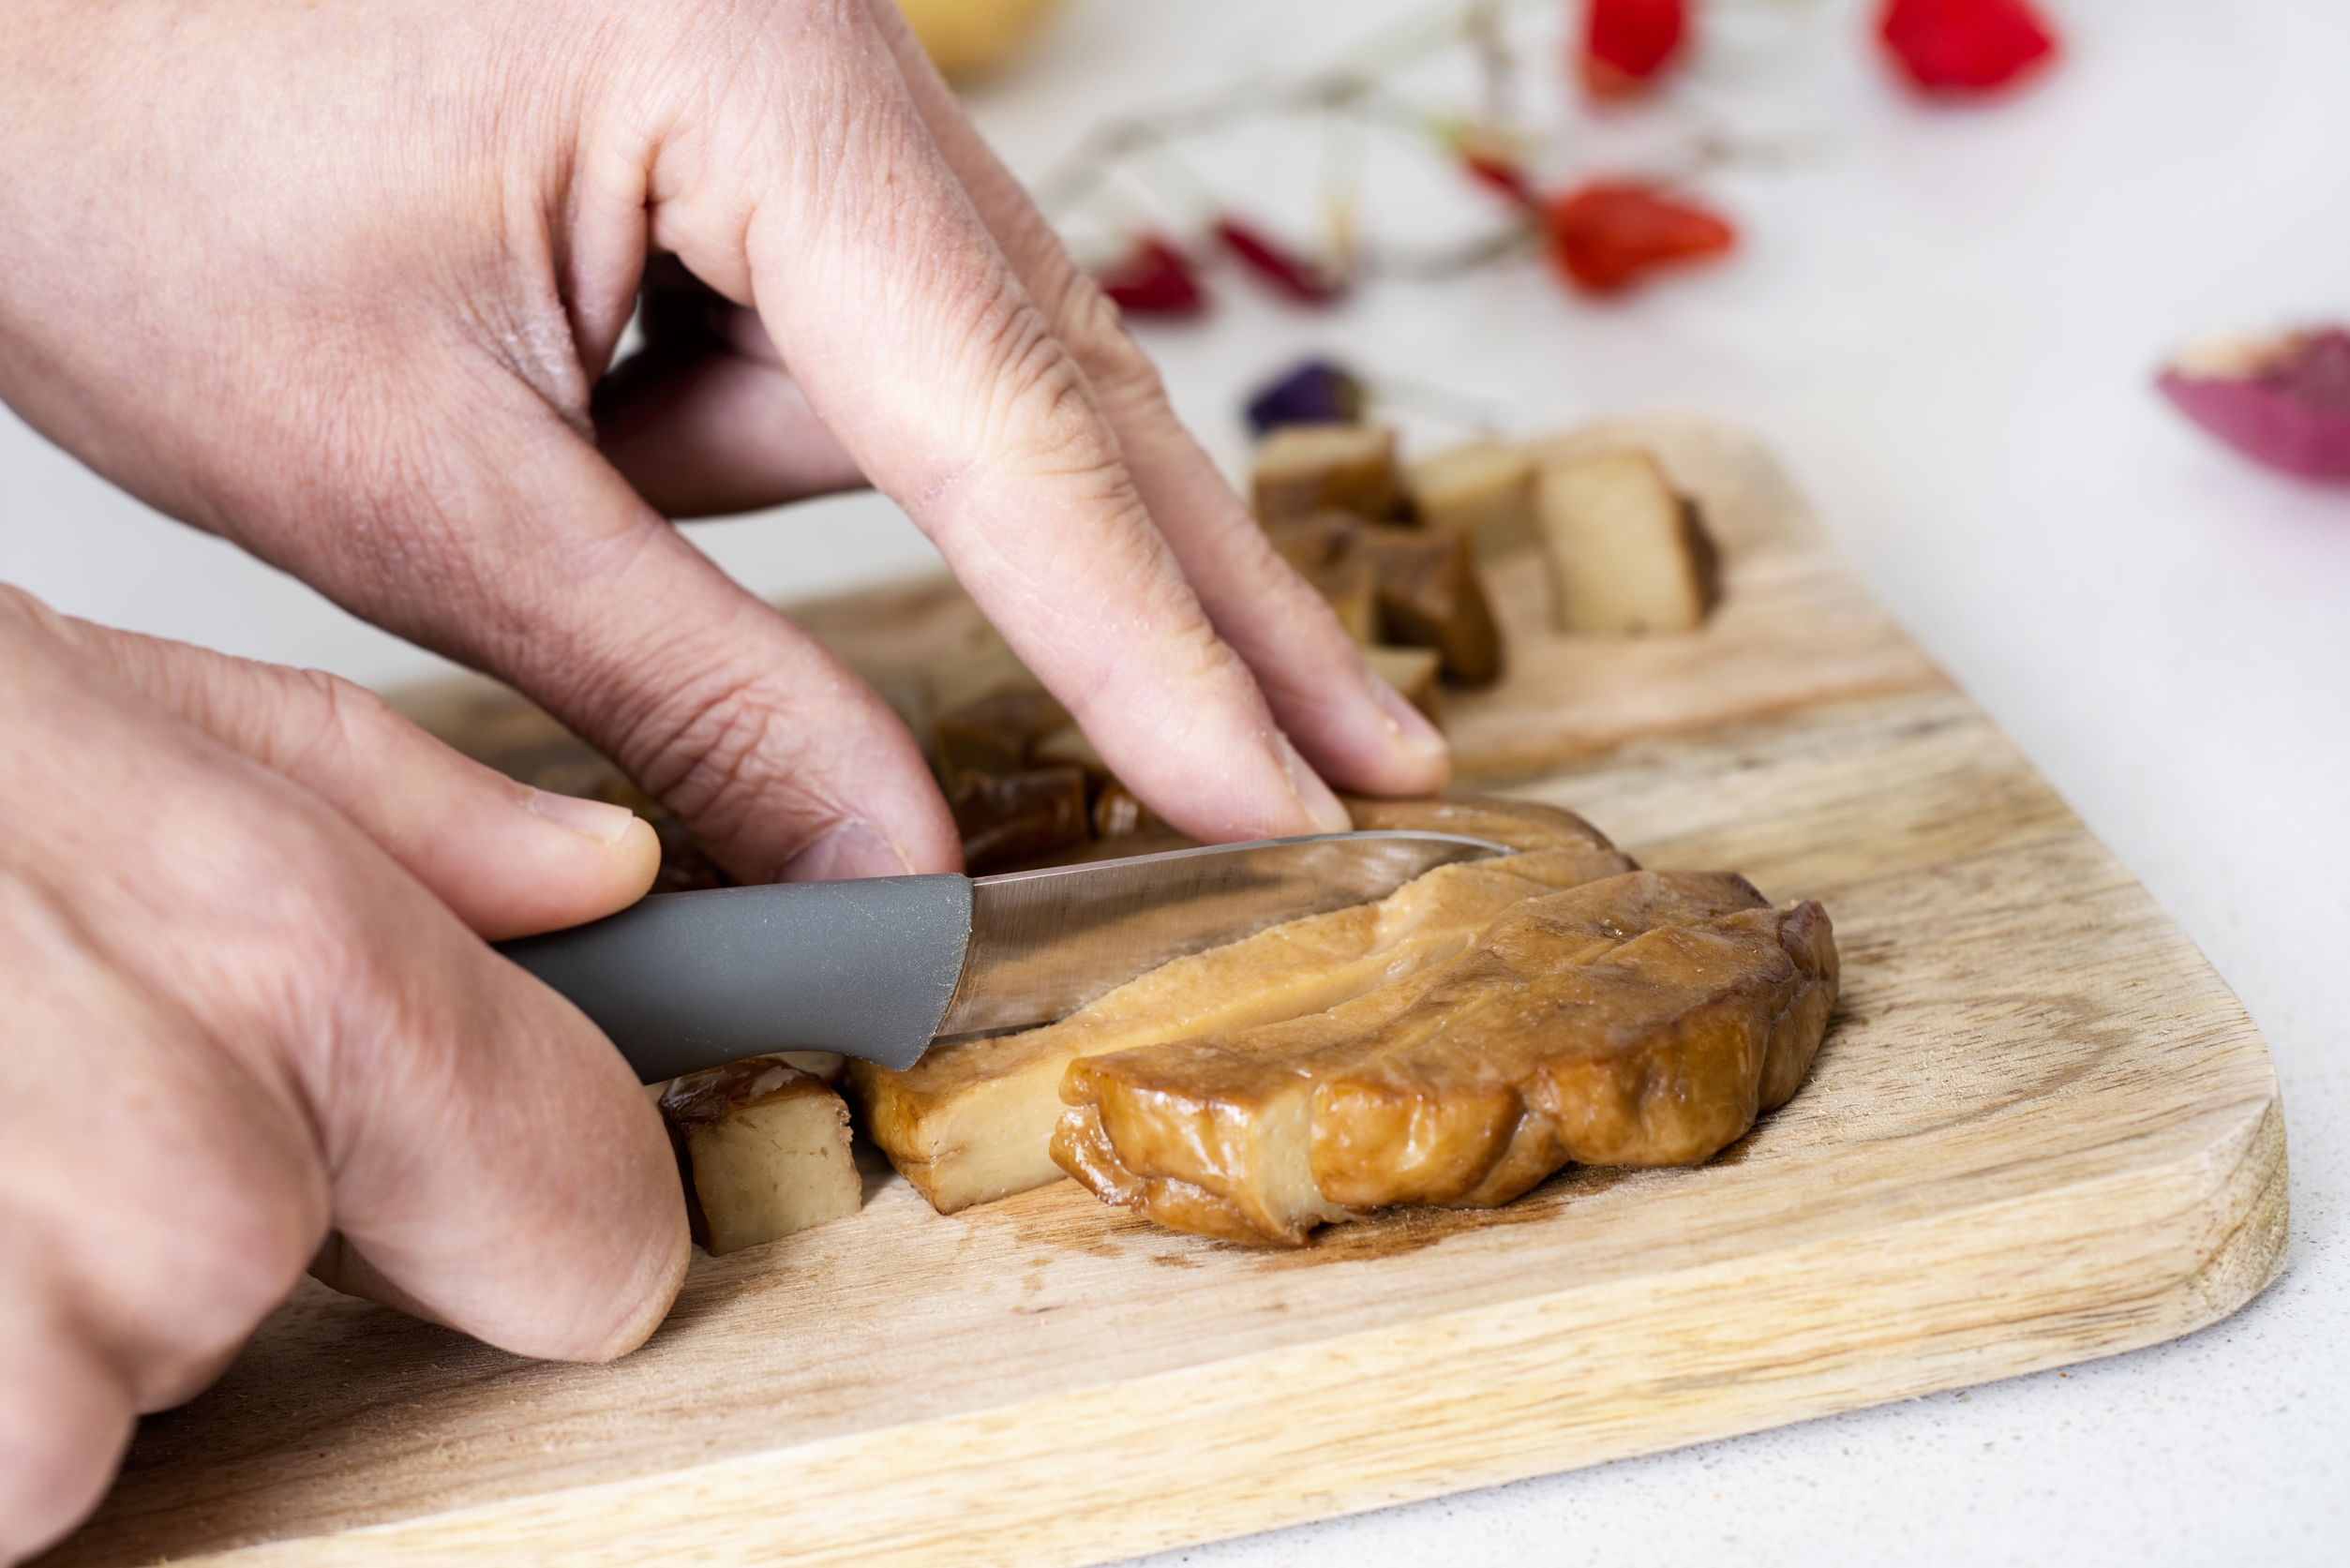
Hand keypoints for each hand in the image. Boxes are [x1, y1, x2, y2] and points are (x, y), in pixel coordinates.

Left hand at [0, 0, 1448, 888]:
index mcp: (756, 78)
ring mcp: (806, 73)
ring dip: (877, 511)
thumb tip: (891, 858)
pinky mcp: (759, 117)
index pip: (1008, 433)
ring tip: (629, 481)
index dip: (1150, 652)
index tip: (1275, 798)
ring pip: (952, 374)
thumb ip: (686, 681)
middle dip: (1208, 602)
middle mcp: (831, 49)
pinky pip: (862, 328)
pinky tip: (646, 424)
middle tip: (1370, 756)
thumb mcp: (410, 480)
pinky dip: (819, 439)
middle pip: (1073, 383)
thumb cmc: (127, 160)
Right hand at [0, 586, 688, 1562]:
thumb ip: (394, 809)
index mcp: (289, 969)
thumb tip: (600, 884)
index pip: (587, 1221)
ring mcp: (14, 1363)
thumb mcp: (92, 695)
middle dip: (178, 1223)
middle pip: (292, 1302)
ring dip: (3, 1314)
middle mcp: (185, 1188)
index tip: (451, 1198)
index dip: (531, 1212)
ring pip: (102, 1417)